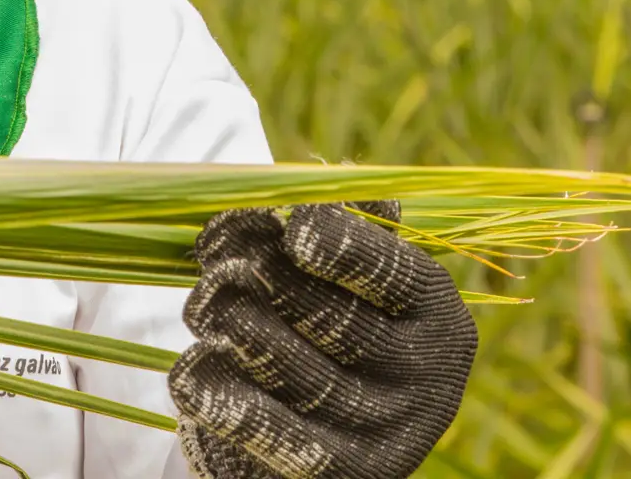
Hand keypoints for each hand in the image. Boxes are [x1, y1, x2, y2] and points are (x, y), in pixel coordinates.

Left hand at [168, 201, 476, 478]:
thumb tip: (332, 182)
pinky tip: (190, 368)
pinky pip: (267, 431)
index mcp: (439, 317)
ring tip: (204, 303)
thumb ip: (346, 230)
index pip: (397, 274)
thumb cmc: (335, 326)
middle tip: (219, 259)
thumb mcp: (355, 280)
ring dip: (236, 329)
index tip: (292, 227)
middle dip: (267, 280)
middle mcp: (426, 382)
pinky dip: (221, 394)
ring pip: (296, 374)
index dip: (344, 246)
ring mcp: (384, 437)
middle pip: (336, 321)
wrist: (326, 429)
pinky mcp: (336, 475)